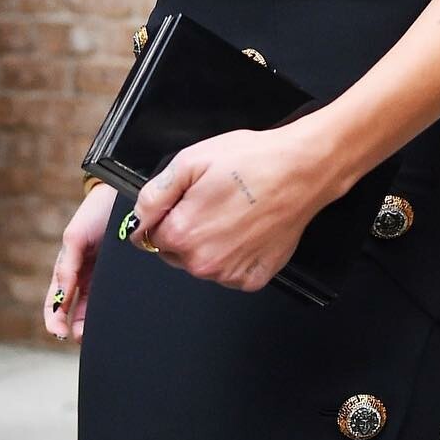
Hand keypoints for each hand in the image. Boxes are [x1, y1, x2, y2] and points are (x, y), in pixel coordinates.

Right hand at [44, 183, 115, 342]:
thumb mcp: (75, 238)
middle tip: (82, 338)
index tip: (59, 333)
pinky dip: (115, 310)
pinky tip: (118, 320)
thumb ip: (66, 266)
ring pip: (98, 308)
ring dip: (95, 324)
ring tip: (98, 335)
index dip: (55, 319)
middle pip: (79, 311)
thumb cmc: (96, 213)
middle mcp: (88, 276)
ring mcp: (107, 277)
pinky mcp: (125, 275)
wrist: (125, 192)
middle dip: (78, 327)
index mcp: (71, 269)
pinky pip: (119, 297)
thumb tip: (60, 298)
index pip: (58, 302)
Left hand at [128, 120, 343, 292]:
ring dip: (209, 244)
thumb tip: (137, 218)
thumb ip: (155, 194)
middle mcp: (203, 263)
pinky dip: (235, 255)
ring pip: (202, 263)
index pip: (149, 236)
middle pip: (174, 253)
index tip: (184, 201)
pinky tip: (248, 229)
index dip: (164, 215)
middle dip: (185, 230)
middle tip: (211, 201)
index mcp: (182, 233)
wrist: (302, 170)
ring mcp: (230, 275)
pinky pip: (230, 272)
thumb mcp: (191, 161)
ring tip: (233, 212)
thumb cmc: (251, 161)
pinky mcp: (254, 278)